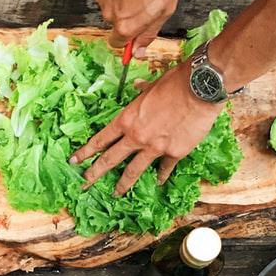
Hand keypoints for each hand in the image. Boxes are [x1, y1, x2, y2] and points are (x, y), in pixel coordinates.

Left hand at [70, 62, 221, 195]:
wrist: (200, 88)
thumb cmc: (174, 82)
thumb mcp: (151, 85)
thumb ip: (141, 92)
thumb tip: (137, 87)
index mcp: (127, 119)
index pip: (100, 140)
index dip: (85, 152)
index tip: (75, 161)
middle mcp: (136, 136)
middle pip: (110, 159)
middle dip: (95, 173)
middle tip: (85, 183)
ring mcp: (155, 148)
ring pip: (133, 171)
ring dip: (123, 184)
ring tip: (116, 193)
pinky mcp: (174, 153)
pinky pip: (164, 168)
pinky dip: (161, 176)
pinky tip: (157, 182)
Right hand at [89, 0, 182, 56]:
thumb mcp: (166, 8)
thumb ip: (149, 32)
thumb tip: (139, 51)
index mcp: (125, 25)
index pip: (118, 43)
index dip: (128, 37)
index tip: (135, 29)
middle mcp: (108, 13)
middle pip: (115, 20)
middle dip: (128, 12)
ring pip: (110, 1)